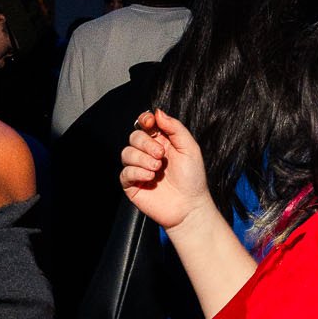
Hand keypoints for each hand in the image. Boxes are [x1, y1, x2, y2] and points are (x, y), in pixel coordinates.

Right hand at [119, 108, 213, 236]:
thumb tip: (157, 112)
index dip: (145, 120)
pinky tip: (150, 177)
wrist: (189, 206)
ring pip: (126, 153)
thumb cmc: (192, 179)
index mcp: (162, 142)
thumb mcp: (189, 148)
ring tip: (157, 168)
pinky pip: (125, 172)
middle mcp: (148, 153)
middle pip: (134, 136)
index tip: (150, 122)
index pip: (145, 124)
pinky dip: (136, 172)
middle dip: (146, 143)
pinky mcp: (132, 184)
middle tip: (161, 155)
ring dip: (142, 158)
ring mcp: (139, 169)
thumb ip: (175, 128)